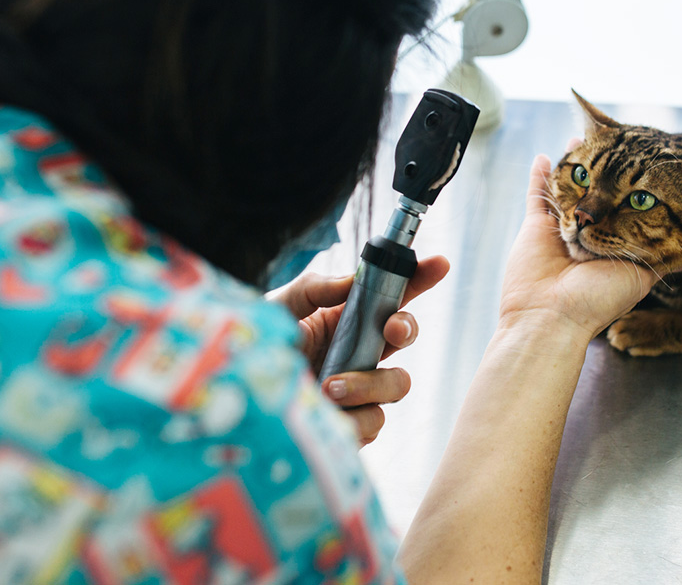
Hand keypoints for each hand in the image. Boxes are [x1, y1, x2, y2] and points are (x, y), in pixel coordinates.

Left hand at [270, 256, 448, 444]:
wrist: (236, 398)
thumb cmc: (257, 347)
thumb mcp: (282, 308)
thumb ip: (315, 288)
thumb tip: (352, 280)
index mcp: (350, 317)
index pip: (394, 294)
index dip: (421, 277)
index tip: (439, 263)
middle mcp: (362, 352)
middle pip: (406, 336)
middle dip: (406, 327)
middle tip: (390, 328)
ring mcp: (361, 390)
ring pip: (396, 384)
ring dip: (368, 383)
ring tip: (327, 387)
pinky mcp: (354, 425)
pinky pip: (373, 423)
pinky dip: (352, 419)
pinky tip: (324, 415)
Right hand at [498, 153, 655, 348]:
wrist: (553, 317)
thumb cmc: (599, 300)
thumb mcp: (642, 278)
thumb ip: (660, 258)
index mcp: (612, 245)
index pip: (622, 208)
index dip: (629, 186)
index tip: (642, 165)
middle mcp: (588, 235)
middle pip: (595, 194)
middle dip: (601, 170)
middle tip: (611, 141)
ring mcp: (561, 229)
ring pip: (568, 189)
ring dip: (574, 165)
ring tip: (581, 139)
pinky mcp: (536, 226)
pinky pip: (536, 195)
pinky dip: (539, 176)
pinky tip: (545, 157)